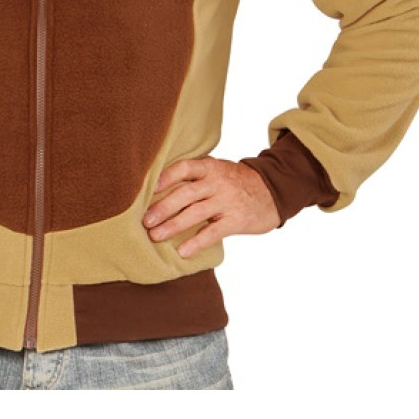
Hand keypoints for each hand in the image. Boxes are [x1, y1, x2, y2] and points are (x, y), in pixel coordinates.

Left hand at [143, 158, 280, 258]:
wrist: (273, 191)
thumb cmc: (236, 182)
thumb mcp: (218, 171)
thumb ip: (196, 176)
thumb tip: (159, 188)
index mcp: (210, 167)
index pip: (185, 168)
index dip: (165, 177)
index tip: (149, 189)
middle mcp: (218, 182)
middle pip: (186, 194)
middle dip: (163, 208)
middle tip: (145, 221)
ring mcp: (228, 201)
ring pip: (195, 213)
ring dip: (173, 225)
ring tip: (156, 236)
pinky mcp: (237, 220)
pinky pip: (213, 232)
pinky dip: (197, 242)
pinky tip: (183, 251)